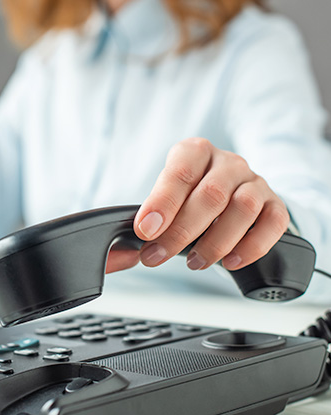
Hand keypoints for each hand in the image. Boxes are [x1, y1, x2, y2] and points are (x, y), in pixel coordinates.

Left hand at [133, 138, 289, 270]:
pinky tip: (230, 262)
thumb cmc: (189, 195)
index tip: (146, 230)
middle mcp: (228, 163)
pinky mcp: (275, 204)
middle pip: (211, 194)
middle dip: (181, 231)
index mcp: (196, 152)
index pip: (181, 172)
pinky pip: (273, 224)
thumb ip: (152, 214)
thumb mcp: (167, 196)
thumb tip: (139, 241)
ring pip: (243, 208)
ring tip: (194, 262)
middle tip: (158, 255)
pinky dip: (251, 247)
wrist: (227, 193)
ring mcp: (255, 182)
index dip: (162, 202)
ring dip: (215, 243)